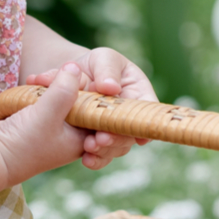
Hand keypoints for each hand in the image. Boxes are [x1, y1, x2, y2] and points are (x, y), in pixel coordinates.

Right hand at [0, 61, 88, 185]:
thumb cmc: (23, 144)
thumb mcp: (47, 114)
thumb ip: (63, 90)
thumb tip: (75, 66)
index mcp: (83, 139)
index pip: (100, 112)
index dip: (97, 92)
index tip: (87, 76)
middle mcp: (72, 134)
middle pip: (82, 101)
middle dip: (71, 84)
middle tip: (62, 70)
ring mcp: (55, 127)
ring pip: (63, 97)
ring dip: (53, 85)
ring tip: (39, 78)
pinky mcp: (39, 119)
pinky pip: (47, 99)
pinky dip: (41, 90)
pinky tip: (32, 81)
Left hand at [25, 47, 155, 170]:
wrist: (71, 78)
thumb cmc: (95, 64)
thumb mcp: (102, 58)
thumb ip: (107, 70)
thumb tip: (111, 87)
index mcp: (139, 94)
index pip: (148, 110)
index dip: (145, 124)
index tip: (137, 135)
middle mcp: (130, 117)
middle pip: (131, 133)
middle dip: (117, 138)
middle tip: (101, 138)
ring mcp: (115, 131)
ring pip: (117, 147)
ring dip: (105, 150)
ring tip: (89, 147)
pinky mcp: (99, 142)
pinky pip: (101, 155)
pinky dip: (95, 159)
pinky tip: (86, 159)